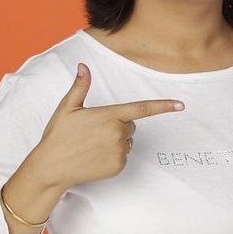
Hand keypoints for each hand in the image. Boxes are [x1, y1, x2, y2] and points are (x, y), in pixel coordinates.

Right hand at [23, 63, 184, 190]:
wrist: (51, 167)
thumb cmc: (58, 136)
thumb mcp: (68, 108)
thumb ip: (80, 87)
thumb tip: (83, 67)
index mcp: (109, 115)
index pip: (143, 109)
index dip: (164, 106)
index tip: (181, 105)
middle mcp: (118, 133)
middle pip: (130, 125)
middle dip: (118, 125)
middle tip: (94, 131)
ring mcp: (119, 151)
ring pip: (127, 141)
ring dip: (115, 141)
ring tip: (92, 145)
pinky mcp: (118, 166)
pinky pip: (123, 156)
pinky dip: (113, 156)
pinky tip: (95, 157)